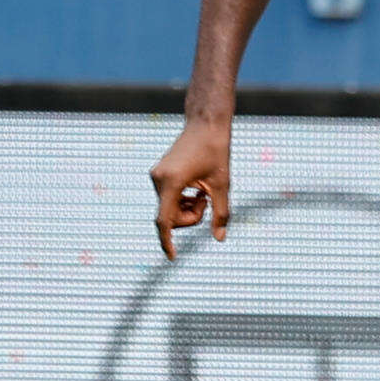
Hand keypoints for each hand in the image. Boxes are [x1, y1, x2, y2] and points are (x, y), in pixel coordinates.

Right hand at [150, 116, 231, 252]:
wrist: (206, 123)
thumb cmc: (217, 150)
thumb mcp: (223, 184)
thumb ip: (220, 213)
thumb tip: (220, 238)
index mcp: (172, 182)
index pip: (164, 220)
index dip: (167, 241)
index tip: (172, 257)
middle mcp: (158, 179)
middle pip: (169, 217)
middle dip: (190, 218)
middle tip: (208, 202)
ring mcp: (156, 176)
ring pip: (168, 209)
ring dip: (187, 209)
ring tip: (203, 193)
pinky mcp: (158, 174)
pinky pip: (167, 199)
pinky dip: (182, 202)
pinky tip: (195, 189)